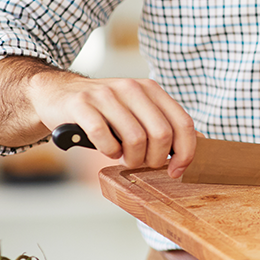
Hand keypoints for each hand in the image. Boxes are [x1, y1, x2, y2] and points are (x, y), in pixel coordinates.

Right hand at [0, 57, 196, 177]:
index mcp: (151, 90)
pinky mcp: (82, 104)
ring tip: (122, 157)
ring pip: (136, 139)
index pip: (183, 123)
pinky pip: (105, 138)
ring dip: (131, 158)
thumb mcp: (137, 111)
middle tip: (141, 164)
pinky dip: (108, 152)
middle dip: (155, 160)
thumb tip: (201, 146)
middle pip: (162, 135)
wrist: (58, 94)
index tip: (176, 171)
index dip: (185, 153)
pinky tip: (107, 149)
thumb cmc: (103, 111)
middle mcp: (132, 88)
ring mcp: (106, 94)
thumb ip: (165, 124)